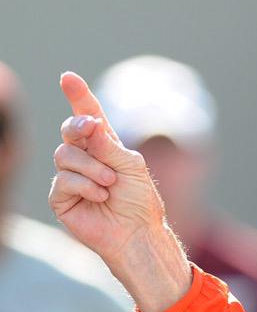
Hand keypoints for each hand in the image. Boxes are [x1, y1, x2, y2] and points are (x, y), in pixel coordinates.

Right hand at [50, 72, 164, 261]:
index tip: (69, 78)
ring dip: (92, 167)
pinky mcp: (61, 197)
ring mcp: (70, 176)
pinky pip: (63, 179)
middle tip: (90, 129)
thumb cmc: (139, 201)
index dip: (78, 96)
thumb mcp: (130, 166)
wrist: (138, 233)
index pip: (88, 116)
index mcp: (104, 146)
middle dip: (78, 126)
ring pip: (65, 154)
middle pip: (69, 130)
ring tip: (110, 184)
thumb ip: (108, 145)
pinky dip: (86, 186)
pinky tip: (101, 197)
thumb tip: (87, 125)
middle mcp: (85, 158)